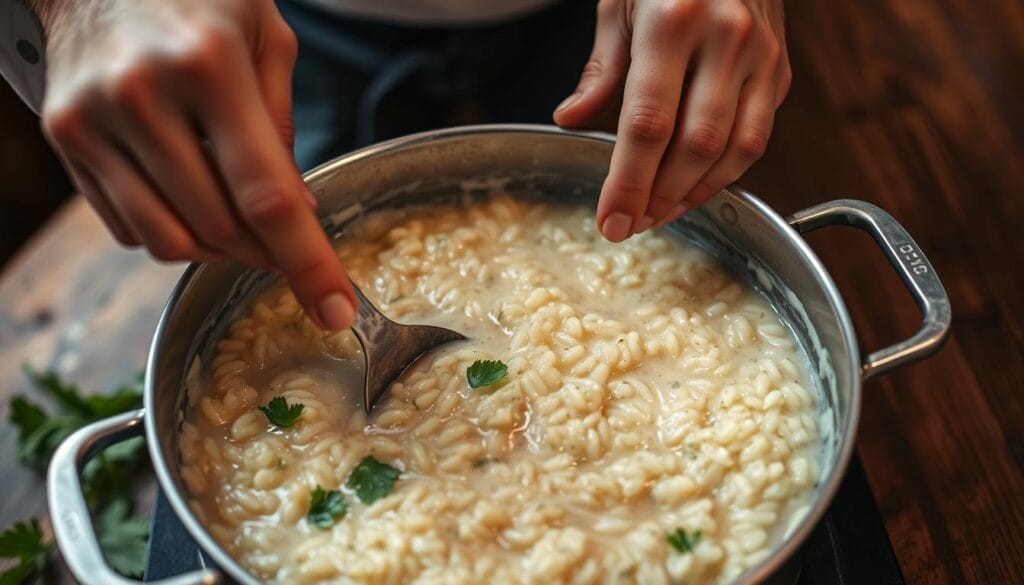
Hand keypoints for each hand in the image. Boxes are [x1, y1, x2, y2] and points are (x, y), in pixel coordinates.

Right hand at [33, 0, 355, 329]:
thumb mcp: (264, 35)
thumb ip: (283, 123)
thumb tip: (300, 211)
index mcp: (209, 64)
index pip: (266, 194)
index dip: (307, 262)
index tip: (335, 311)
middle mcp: (143, 95)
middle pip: (219, 228)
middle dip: (266, 251)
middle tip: (286, 241)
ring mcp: (94, 120)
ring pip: (168, 241)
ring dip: (216, 249)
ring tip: (238, 220)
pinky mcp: (64, 138)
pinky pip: (126, 226)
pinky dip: (168, 229)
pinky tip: (185, 192)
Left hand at [554, 0, 790, 240]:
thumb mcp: (620, 3)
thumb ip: (601, 68)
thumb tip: (571, 120)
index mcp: (674, 20)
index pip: (648, 124)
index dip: (628, 183)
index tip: (610, 222)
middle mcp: (726, 38)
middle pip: (695, 146)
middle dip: (659, 198)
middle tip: (630, 224)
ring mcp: (763, 55)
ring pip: (735, 151)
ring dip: (694, 195)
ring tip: (658, 214)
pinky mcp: (781, 70)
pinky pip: (757, 138)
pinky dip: (725, 174)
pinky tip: (693, 188)